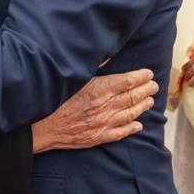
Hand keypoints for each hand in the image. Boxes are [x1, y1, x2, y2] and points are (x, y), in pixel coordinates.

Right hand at [31, 69, 157, 152]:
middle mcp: (104, 107)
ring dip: (141, 107)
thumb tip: (106, 56)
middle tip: (154, 85)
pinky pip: (119, 133)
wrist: (39, 126)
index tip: (148, 73)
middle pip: (130, 97)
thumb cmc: (54, 98)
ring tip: (150, 101)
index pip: (126, 81)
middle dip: (145, 90)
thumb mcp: (72, 77)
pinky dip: (130, 128)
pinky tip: (138, 126)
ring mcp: (102, 124)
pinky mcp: (96, 137)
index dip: (139, 77)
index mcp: (98, 89)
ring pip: (128, 114)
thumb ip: (92, 67)